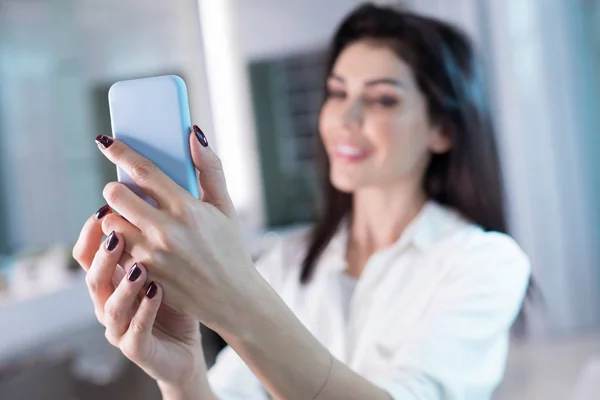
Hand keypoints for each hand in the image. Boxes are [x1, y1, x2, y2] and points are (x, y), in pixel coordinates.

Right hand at [72, 210, 204, 388]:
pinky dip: (145, 312)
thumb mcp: (165, 265)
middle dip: (103, 254)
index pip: (90, 252)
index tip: (106, 208)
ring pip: (110, 305)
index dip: (93, 232)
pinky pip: (135, 331)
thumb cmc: (176, 300)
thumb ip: (157, 237)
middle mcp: (107, 302)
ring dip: (123, 285)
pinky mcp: (136, 348)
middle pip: (93, 276)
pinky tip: (158, 293)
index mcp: (112, 279)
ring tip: (140, 267)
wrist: (186, 347)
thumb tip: (163, 192)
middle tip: (118, 232)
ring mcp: (118, 327)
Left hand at [93, 128, 260, 335]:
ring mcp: (152, 255)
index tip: (106, 142)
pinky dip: (121, 245)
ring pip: (111, 224)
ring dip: (115, 218)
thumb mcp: (226, 208)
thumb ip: (211, 169)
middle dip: (114, 190)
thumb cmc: (229, 249)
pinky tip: (136, 246)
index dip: (121, 153)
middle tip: (123, 193)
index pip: (144, 171)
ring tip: (130, 221)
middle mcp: (166, 230)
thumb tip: (195, 135)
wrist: (232, 299)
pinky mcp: (144, 275)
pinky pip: (117, 251)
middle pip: (116, 195)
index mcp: (188, 208)